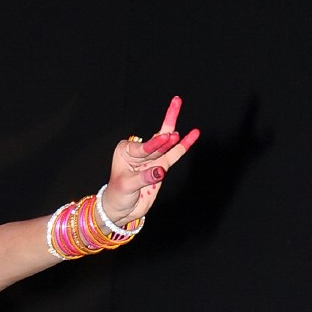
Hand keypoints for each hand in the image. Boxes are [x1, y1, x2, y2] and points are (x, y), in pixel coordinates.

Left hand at [103, 97, 199, 227]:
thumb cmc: (118, 195)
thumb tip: (161, 171)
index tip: (165, 138)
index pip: (144, 147)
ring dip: (177, 131)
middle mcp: (140, 151)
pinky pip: (174, 154)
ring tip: (186, 116)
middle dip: (168, 121)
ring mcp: (152, 158)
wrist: (122, 209)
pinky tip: (193, 134)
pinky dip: (184, 145)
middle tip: (177, 102)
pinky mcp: (161, 166)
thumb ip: (144, 177)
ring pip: (167, 142)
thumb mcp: (127, 186)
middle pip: (157, 137)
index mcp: (126, 151)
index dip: (154, 143)